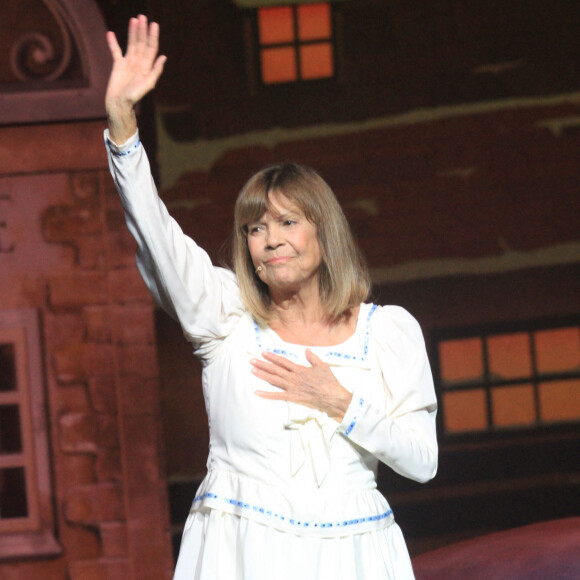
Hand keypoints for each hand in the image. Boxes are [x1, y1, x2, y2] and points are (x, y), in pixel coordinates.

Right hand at [105, 15, 166, 142]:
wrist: (120, 103)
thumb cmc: (135, 96)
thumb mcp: (148, 84)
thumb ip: (156, 70)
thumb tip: (163, 56)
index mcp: (147, 67)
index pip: (151, 48)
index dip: (153, 36)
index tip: (154, 24)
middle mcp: (139, 63)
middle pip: (142, 43)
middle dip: (142, 30)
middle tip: (142, 16)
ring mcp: (128, 63)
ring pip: (131, 44)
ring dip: (132, 32)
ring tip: (134, 20)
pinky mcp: (118, 65)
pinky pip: (115, 51)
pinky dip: (113, 43)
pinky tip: (111, 33)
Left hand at [251, 349, 352, 421]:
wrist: (332, 397)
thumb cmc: (329, 382)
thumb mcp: (322, 366)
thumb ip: (313, 357)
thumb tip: (306, 350)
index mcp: (299, 369)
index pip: (283, 361)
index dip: (272, 357)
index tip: (264, 353)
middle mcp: (293, 377)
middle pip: (275, 370)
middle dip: (263, 364)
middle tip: (252, 360)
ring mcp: (292, 388)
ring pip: (274, 380)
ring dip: (262, 375)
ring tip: (253, 370)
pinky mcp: (293, 397)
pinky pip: (277, 396)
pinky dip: (267, 394)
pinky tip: (257, 392)